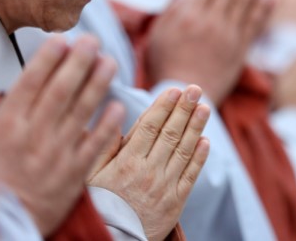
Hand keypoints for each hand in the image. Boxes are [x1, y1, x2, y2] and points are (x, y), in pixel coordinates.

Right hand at [0, 35, 124, 235]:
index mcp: (6, 126)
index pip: (30, 84)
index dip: (47, 60)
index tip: (60, 40)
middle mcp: (34, 136)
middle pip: (60, 91)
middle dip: (78, 62)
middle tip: (91, 41)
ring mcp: (56, 154)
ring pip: (81, 112)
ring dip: (97, 84)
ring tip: (109, 62)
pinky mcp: (74, 173)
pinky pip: (95, 145)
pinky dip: (108, 125)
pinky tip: (118, 106)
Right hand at [87, 85, 210, 240]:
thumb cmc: (100, 205)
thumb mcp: (90, 176)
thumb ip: (102, 147)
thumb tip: (113, 118)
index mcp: (127, 162)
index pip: (149, 127)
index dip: (163, 106)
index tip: (174, 89)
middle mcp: (148, 171)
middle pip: (170, 134)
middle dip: (184, 109)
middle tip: (195, 89)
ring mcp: (165, 186)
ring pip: (184, 150)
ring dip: (196, 127)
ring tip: (204, 107)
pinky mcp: (176, 201)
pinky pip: (191, 175)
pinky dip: (200, 157)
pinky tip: (205, 140)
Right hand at [146, 0, 274, 104]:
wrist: (186, 95)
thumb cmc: (167, 64)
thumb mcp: (160, 34)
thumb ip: (174, 8)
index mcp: (191, 15)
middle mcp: (212, 22)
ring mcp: (229, 36)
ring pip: (246, 2)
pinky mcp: (240, 50)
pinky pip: (255, 25)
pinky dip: (264, 9)